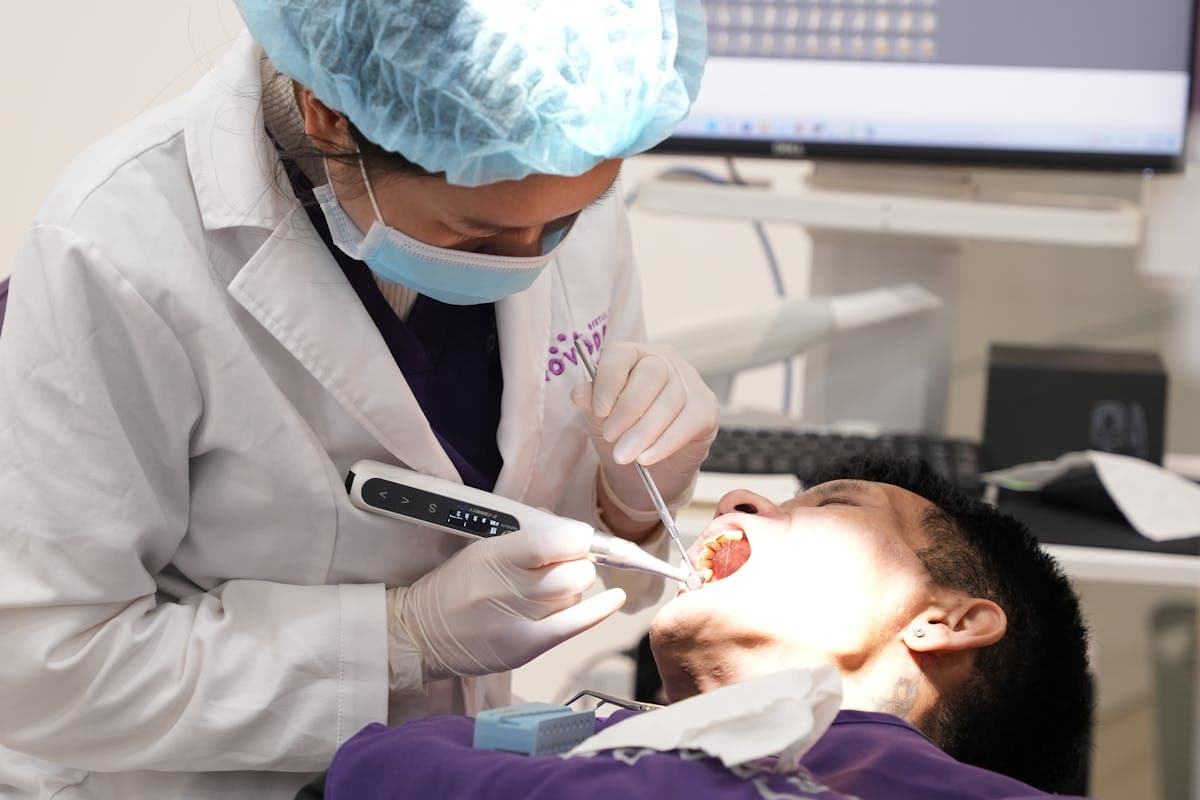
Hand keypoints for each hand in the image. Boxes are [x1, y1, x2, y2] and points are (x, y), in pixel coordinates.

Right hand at [393, 518, 625, 680]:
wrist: (420, 634)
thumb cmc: (455, 588)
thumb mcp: (482, 550)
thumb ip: (527, 541)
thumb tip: (572, 534)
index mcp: (495, 554)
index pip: (552, 541)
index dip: (575, 538)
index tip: (579, 539)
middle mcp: (508, 586)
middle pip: (573, 570)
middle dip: (577, 564)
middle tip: (562, 567)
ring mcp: (518, 619)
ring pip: (575, 594)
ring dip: (573, 588)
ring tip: (548, 592)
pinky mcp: (525, 646)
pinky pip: (574, 624)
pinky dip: (599, 610)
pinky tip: (615, 599)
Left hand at [571, 341, 718, 520]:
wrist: (651, 468)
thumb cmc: (624, 432)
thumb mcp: (601, 419)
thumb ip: (592, 403)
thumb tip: (579, 394)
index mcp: (633, 355)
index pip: (621, 354)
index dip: (608, 380)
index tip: (599, 411)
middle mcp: (665, 361)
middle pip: (651, 374)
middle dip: (629, 409)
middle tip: (612, 437)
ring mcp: (690, 382)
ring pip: (671, 399)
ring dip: (645, 431)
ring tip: (625, 455)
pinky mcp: (707, 408)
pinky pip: (688, 422)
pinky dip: (665, 443)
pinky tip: (647, 457)